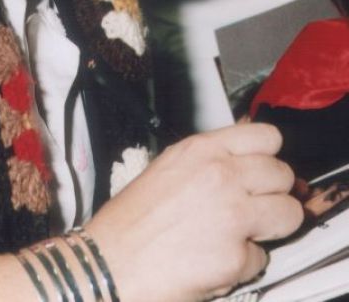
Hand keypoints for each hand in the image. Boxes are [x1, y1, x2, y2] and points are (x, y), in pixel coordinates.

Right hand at [86, 123, 302, 301]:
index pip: (266, 137)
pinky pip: (262, 257)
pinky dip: (244, 263)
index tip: (263, 168)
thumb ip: (209, 161)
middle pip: (283, 174)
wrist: (110, 262)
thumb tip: (245, 163)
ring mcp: (234, 215)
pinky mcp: (237, 256)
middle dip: (274, 191)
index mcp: (202, 150)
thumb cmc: (130, 219)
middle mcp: (222, 175)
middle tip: (256, 205)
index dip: (269, 155)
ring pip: (290, 213)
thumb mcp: (168, 168)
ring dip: (273, 225)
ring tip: (247, 232)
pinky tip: (217, 259)